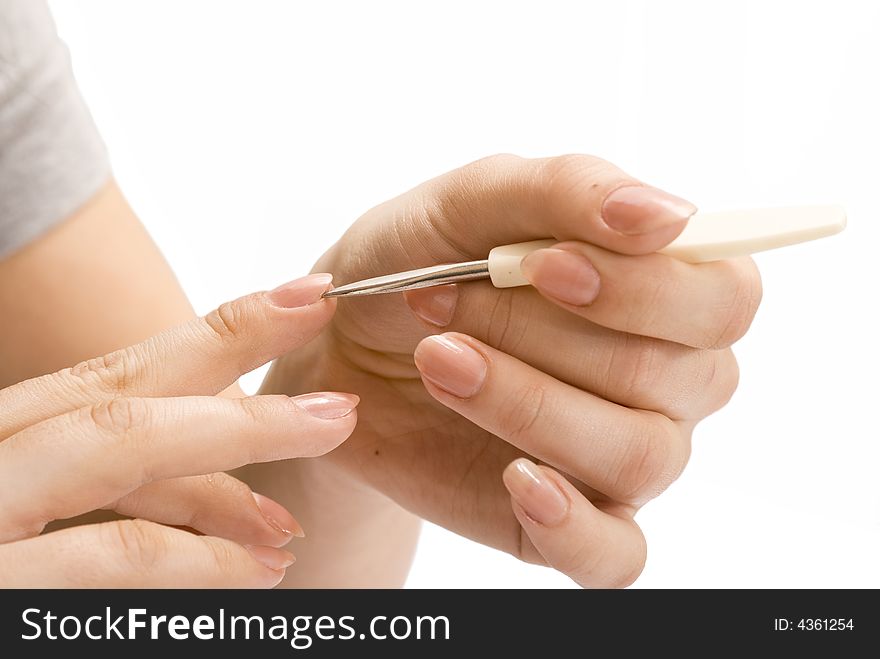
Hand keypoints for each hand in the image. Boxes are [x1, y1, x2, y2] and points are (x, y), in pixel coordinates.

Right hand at [0, 274, 357, 586]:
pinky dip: (186, 558)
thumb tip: (234, 488)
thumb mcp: (49, 504)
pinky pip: (101, 558)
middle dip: (237, 363)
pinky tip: (248, 570)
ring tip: (313, 470)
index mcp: (6, 434)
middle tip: (330, 364)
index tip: (302, 300)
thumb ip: (124, 490)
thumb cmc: (4, 546)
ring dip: (230, 455)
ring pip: (112, 449)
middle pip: (117, 387)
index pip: (115, 370)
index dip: (218, 332)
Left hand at [264, 154, 761, 586]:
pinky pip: (615, 555)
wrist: (345, 346)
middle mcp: (664, 378)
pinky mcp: (573, 521)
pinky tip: (517, 482)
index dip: (644, 288)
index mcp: (662, 289)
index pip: (722, 299)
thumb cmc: (419, 262)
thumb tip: (664, 216)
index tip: (541, 266)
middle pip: (671, 377)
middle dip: (544, 336)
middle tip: (443, 303)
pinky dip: (573, 526)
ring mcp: (621, 454)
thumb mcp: (471, 200)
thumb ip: (567, 190)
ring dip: (530, 406)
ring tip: (439, 361)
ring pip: (637, 456)